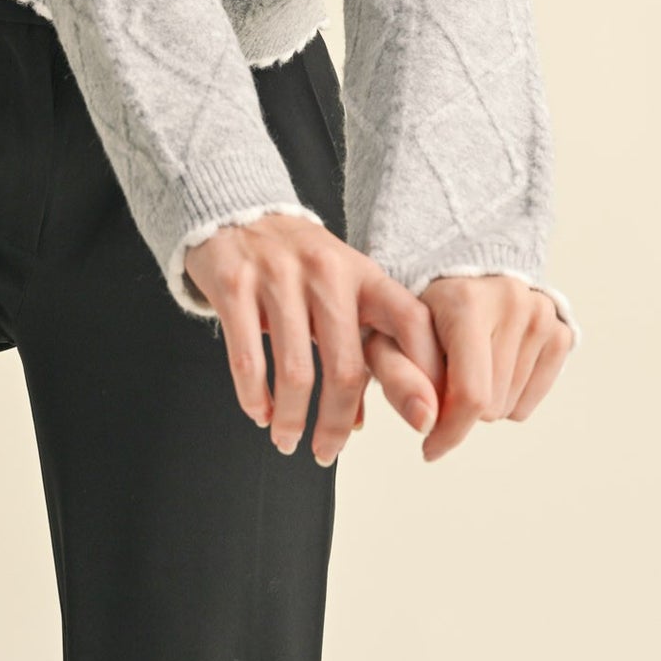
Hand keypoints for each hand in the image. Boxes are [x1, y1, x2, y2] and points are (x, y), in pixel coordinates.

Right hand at [183, 216, 441, 464]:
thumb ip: (359, 345)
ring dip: (292, 420)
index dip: (426, 375)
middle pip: (347, 368)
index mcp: (365, 274)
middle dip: (337, 424)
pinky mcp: (234, 284)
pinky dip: (254, 399)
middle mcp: (327, 272)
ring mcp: (278, 276)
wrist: (235, 208)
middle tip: (325, 453)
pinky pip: (247, 358)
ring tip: (287, 441)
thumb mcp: (342, 288)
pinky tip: (259, 413)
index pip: (412, 324)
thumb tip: (361, 422)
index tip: (425, 423)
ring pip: (296, 371)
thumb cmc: (298, 260)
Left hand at [364, 273, 573, 463]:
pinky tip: (491, 367)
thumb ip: (397, 378)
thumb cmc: (417, 316)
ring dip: (484, 403)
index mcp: (466, 301)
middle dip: (461, 409)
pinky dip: (508, 397)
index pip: (470, 393)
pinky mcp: (560, 330)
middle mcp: (511, 302)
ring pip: (511, 408)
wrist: (456, 278)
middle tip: (444, 380)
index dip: (449, 431)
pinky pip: (533, 399)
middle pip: (491, 406)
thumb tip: (425, 423)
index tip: (429, 447)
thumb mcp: (387, 339)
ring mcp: (541, 315)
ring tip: (467, 367)